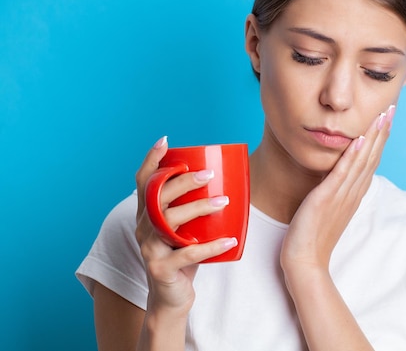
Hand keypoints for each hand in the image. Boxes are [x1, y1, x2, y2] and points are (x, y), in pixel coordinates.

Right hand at [134, 136, 238, 314]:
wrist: (170, 299)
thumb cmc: (182, 257)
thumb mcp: (184, 229)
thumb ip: (194, 209)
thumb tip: (227, 183)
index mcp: (147, 214)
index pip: (143, 182)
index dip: (151, 160)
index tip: (164, 140)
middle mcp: (143, 228)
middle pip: (157, 197)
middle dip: (182, 181)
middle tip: (209, 174)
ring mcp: (149, 249)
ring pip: (170, 222)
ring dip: (198, 208)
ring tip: (223, 201)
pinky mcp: (161, 268)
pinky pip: (188, 254)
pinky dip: (212, 247)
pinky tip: (230, 240)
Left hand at [280, 105, 395, 272]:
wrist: (305, 261)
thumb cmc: (312, 237)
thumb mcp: (329, 208)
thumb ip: (336, 191)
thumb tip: (338, 176)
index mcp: (353, 194)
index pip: (370, 161)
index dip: (379, 139)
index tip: (386, 118)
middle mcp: (352, 193)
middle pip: (372, 157)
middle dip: (381, 131)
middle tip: (391, 108)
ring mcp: (341, 196)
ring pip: (361, 162)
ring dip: (372, 137)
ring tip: (382, 116)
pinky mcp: (327, 199)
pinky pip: (342, 175)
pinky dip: (351, 156)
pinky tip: (358, 140)